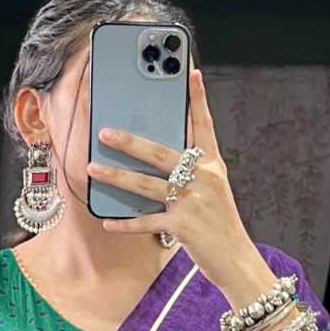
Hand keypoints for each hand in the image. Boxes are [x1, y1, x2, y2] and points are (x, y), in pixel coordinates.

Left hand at [85, 68, 256, 287]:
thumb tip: (157, 155)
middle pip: (161, 153)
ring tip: (92, 169)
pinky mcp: (183, 227)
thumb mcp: (213, 189)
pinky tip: (108, 221)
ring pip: (146, 185)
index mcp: (212, 165)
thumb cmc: (220, 222)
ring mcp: (192, 203)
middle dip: (130, 142)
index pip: (204, 126)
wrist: (236, 259)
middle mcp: (203, 179)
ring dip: (116, 177)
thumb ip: (192, 169)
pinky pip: (147, 222)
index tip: (190, 72)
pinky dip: (126, 223)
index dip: (197, 99)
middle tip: (105, 132)